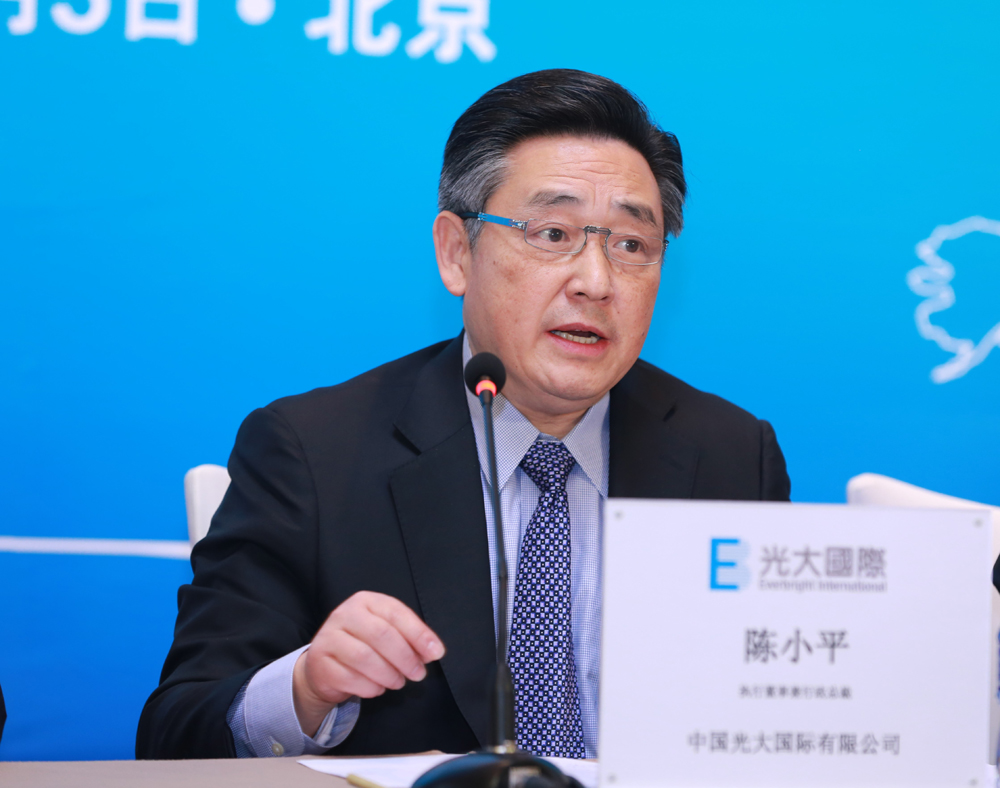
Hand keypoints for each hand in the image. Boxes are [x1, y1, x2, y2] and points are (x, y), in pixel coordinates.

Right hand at [292, 591, 445, 736]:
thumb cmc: (363, 644)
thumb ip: (410, 639)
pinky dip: (370, 688)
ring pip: (365, 658)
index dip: (419, 634)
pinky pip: (350, 678)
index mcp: (366, 601)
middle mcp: (344, 614)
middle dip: (405, 657)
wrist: (325, 663)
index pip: (396, 613)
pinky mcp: (319, 662)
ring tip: (398, 682)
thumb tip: (433, 651)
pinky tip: (378, 688)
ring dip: (388, 675)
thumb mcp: (387, 633)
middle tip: (418, 674)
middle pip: (382, 635)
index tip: (436, 653)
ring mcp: (329, 637)